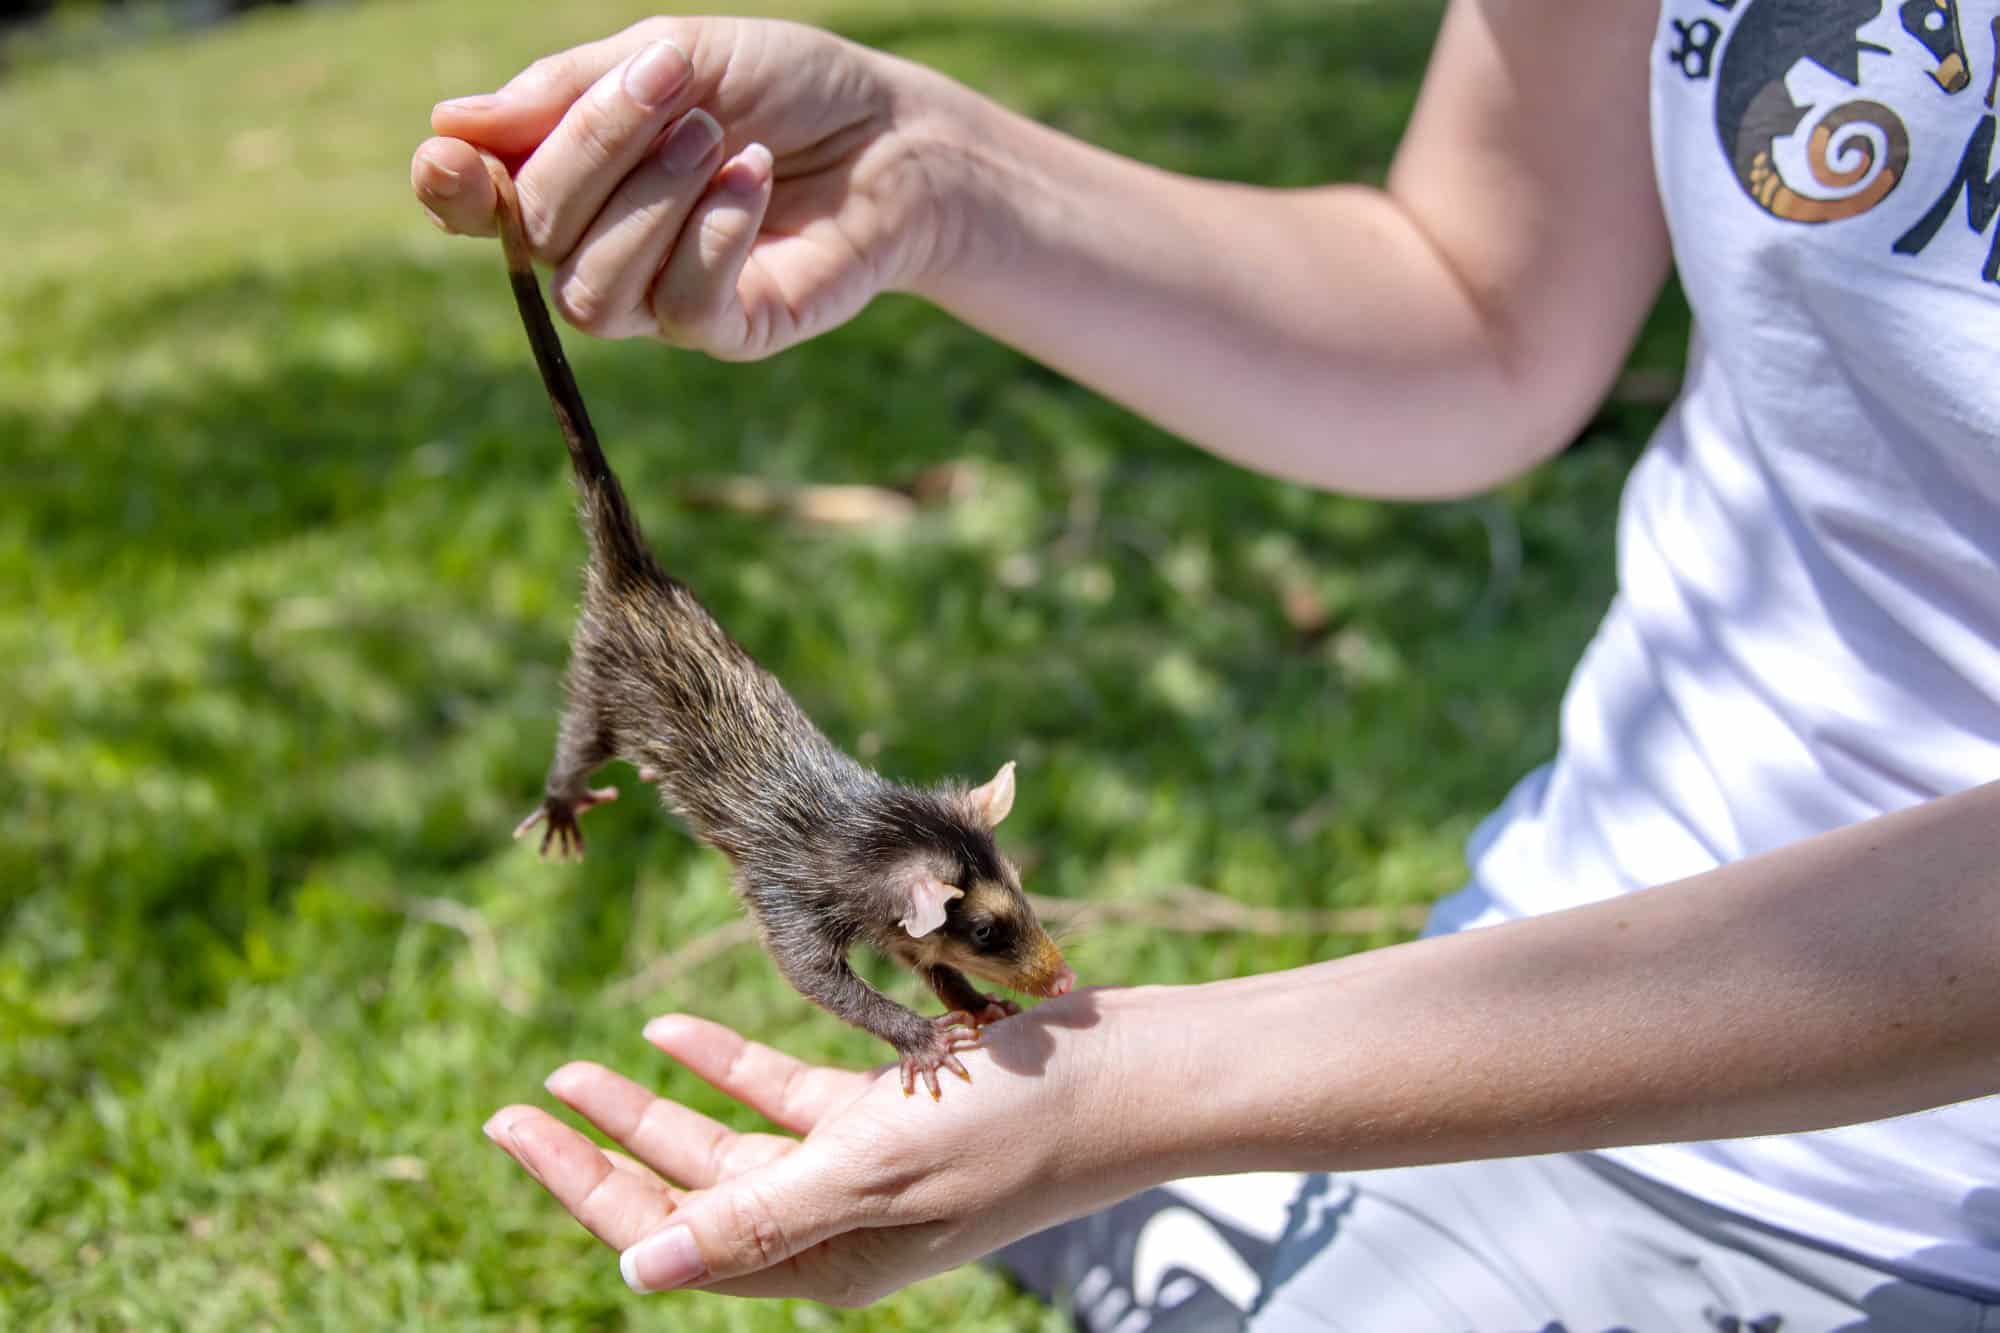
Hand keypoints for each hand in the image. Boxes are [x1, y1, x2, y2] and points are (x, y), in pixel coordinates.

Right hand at [411, 18, 968, 358]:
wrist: (895, 132)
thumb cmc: (784, 86)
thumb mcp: (675, 53)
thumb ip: (568, 90)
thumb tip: (452, 123)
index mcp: (571, 177)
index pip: (475, 207)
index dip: (451, 192)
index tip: (452, 156)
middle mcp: (599, 247)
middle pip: (535, 236)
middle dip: (592, 149)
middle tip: (672, 84)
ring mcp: (659, 300)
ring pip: (592, 292)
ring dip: (650, 200)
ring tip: (715, 137)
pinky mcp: (726, 332)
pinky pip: (681, 306)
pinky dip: (716, 232)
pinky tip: (757, 177)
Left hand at [483, 995, 1148, 1305]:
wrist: (1128, 1075)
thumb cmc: (1014, 1126)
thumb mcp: (876, 1167)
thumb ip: (757, 1217)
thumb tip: (633, 1263)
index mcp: (821, 1259)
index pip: (669, 1230)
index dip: (583, 1182)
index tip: (512, 1129)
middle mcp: (832, 1224)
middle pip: (683, 1191)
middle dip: (597, 1150)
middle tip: (508, 1109)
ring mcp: (858, 1167)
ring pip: (725, 1142)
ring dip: (650, 1105)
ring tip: (570, 1070)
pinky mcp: (886, 1116)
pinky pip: (782, 1097)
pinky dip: (725, 1065)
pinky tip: (669, 1034)